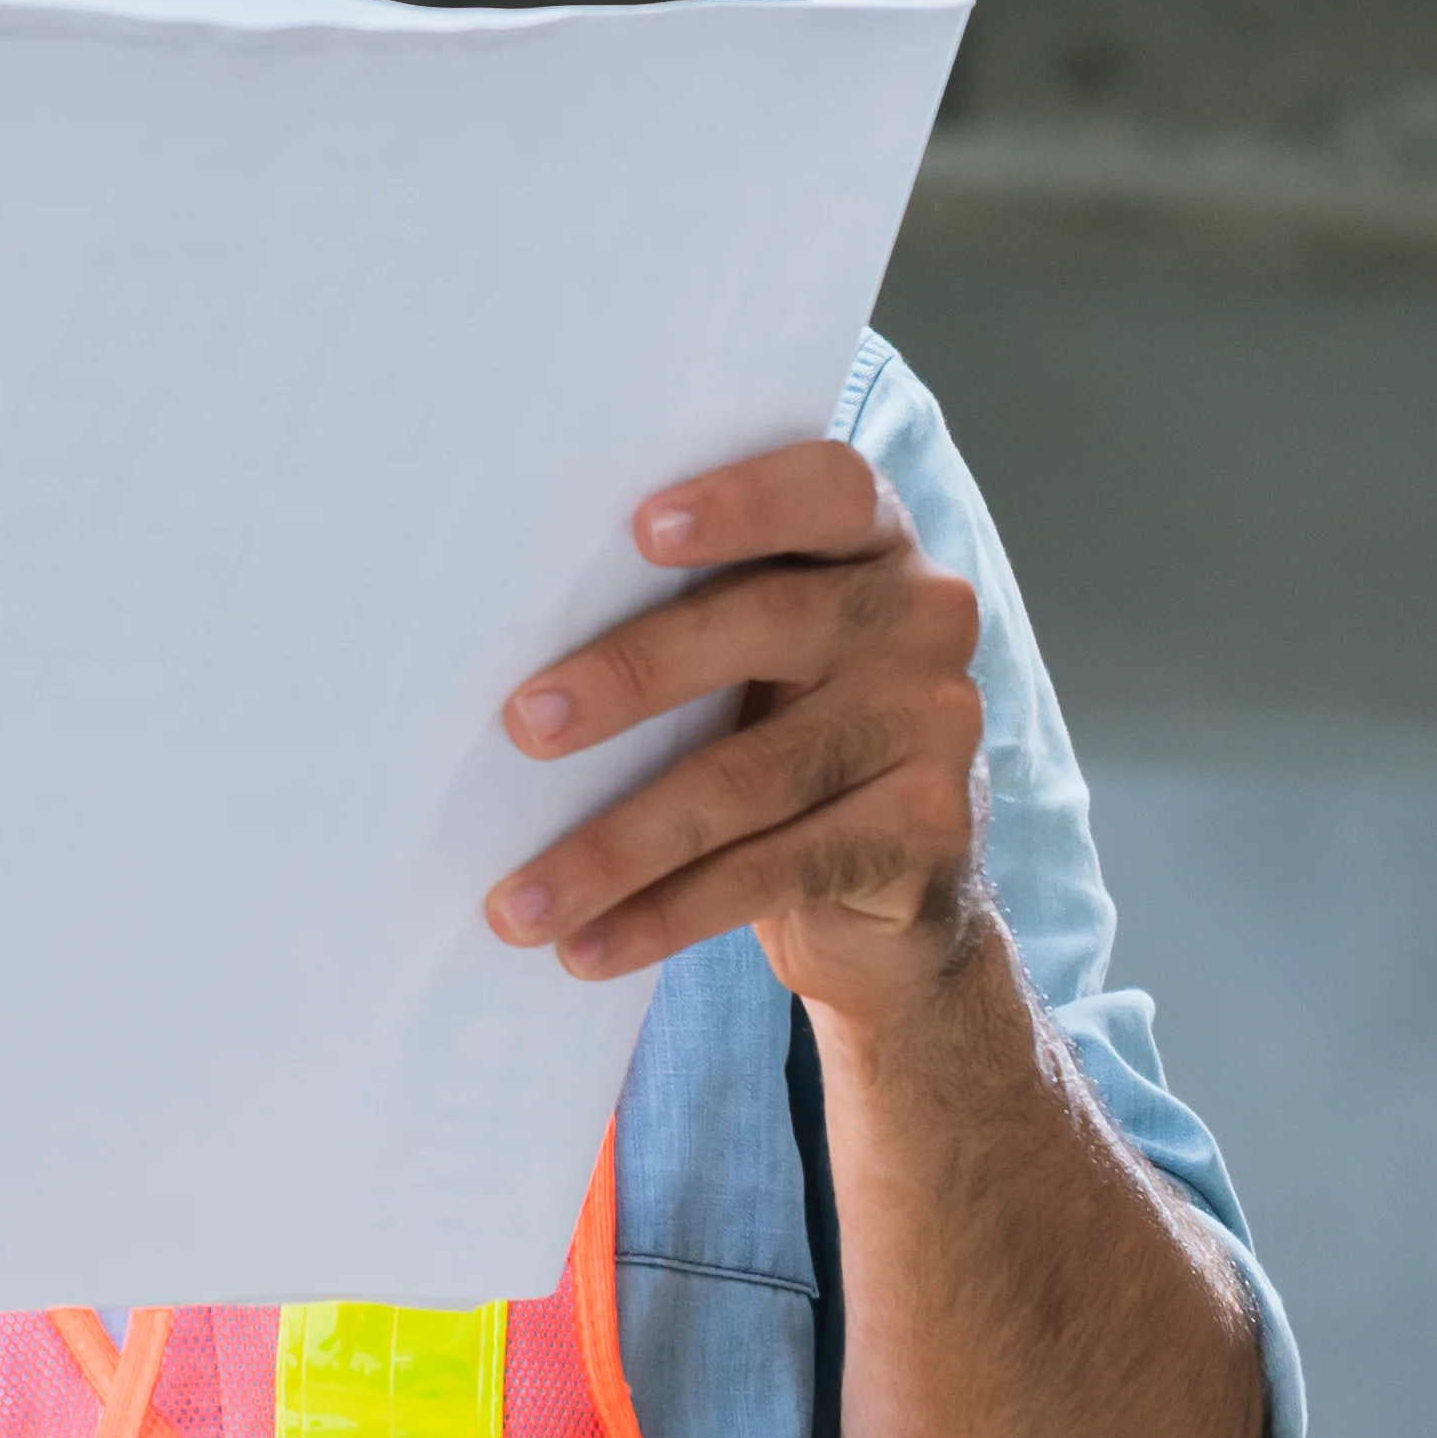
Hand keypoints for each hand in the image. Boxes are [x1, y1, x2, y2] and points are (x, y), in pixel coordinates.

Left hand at [484, 439, 993, 1008]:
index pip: (826, 488)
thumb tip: (500, 643)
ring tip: (518, 900)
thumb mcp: (756, 659)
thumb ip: (689, 616)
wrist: (901, 892)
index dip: (741, 502)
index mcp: (871, 542)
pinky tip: (587, 949)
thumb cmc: (779, 732)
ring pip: (750, 777)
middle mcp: (923, 616)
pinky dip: (664, 915)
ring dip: (616, 844)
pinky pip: (773, 871)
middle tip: (524, 725)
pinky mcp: (927, 833)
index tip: (640, 528)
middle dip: (632, 675)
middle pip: (768, 624)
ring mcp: (936, 725)